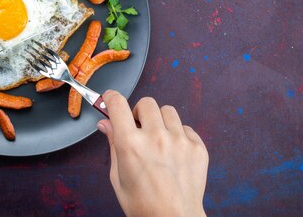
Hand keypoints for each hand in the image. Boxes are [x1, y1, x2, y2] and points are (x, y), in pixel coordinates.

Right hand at [97, 91, 207, 216]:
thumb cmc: (144, 204)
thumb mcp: (118, 176)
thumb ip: (113, 144)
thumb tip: (106, 124)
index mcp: (131, 144)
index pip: (118, 104)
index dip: (112, 98)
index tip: (111, 100)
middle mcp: (155, 137)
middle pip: (146, 102)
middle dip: (139, 112)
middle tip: (139, 128)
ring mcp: (179, 141)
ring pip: (167, 111)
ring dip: (160, 121)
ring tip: (158, 140)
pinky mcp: (197, 147)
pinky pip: (185, 127)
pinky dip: (178, 135)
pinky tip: (173, 152)